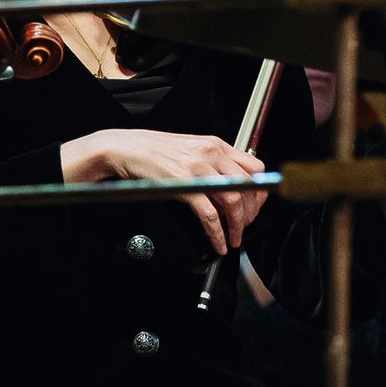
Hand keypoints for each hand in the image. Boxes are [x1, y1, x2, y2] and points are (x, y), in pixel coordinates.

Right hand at [62, 128, 265, 255]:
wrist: (125, 149)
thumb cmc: (154, 151)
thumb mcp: (190, 149)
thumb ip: (213, 162)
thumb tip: (231, 184)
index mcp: (215, 144)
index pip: (255, 167)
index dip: (259, 191)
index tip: (255, 207)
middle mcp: (211, 154)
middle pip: (249, 186)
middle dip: (251, 213)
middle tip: (244, 227)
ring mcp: (198, 169)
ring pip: (233, 201)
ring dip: (237, 226)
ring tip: (233, 239)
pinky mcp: (183, 186)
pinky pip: (209, 215)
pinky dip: (217, 233)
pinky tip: (217, 242)